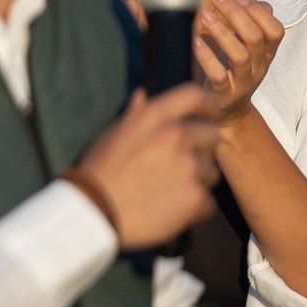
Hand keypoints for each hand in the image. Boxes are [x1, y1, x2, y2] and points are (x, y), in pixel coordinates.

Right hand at [70, 85, 219, 250]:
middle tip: (181, 163)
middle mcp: (176, 137)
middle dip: (201, 148)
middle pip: (212, 135)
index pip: (194, 95)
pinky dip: (194, 207)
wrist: (94, 211)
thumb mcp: (113, 135)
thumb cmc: (99, 170)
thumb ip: (134, 115)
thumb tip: (142, 95)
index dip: (206, 104)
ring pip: (211, 171)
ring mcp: (189, 168)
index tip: (208, 115)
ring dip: (198, 179)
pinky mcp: (196, 198)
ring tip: (171, 189)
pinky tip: (172, 208)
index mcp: (154, 117)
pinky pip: (208, 201)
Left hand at [196, 0, 282, 126]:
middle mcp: (259, 67)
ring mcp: (242, 82)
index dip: (260, 13)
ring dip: (221, 31)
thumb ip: (248, 23)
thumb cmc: (232, 70)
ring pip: (240, 55)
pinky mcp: (223, 94)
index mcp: (266, 54)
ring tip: (203, 15)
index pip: (276, 31)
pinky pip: (218, 75)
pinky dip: (206, 56)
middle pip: (255, 38)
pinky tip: (195, 41)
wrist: (228, 111)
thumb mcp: (245, 47)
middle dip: (236, 14)